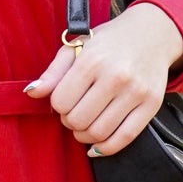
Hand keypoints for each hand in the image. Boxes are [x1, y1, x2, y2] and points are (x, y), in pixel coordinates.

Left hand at [26, 1, 182, 153]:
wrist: (152, 34)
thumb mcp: (77, 48)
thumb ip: (52, 73)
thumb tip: (31, 93)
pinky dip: (106, 148)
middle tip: (74, 112)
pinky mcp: (152, 105)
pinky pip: (124, 138)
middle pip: (78, 120)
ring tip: (85, 124)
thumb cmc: (108, 42)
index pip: (61, 102)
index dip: (58, 106)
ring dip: (84, 135)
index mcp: (93, 61)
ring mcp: (136, 92)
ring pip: (99, 133)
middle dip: (70, 122)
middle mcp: (116, 76)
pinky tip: (97, 144)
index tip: (64, 99)